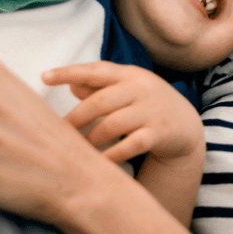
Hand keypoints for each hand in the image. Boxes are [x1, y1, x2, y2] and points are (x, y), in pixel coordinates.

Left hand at [43, 62, 204, 165]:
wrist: (187, 126)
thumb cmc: (147, 105)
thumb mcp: (128, 90)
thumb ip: (101, 87)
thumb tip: (71, 84)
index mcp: (130, 74)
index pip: (96, 70)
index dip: (70, 72)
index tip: (44, 76)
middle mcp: (141, 88)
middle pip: (100, 101)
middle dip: (76, 117)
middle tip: (57, 132)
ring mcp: (152, 111)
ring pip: (112, 125)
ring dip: (90, 139)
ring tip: (76, 150)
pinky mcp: (160, 134)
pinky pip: (130, 146)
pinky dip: (111, 155)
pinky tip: (98, 163)